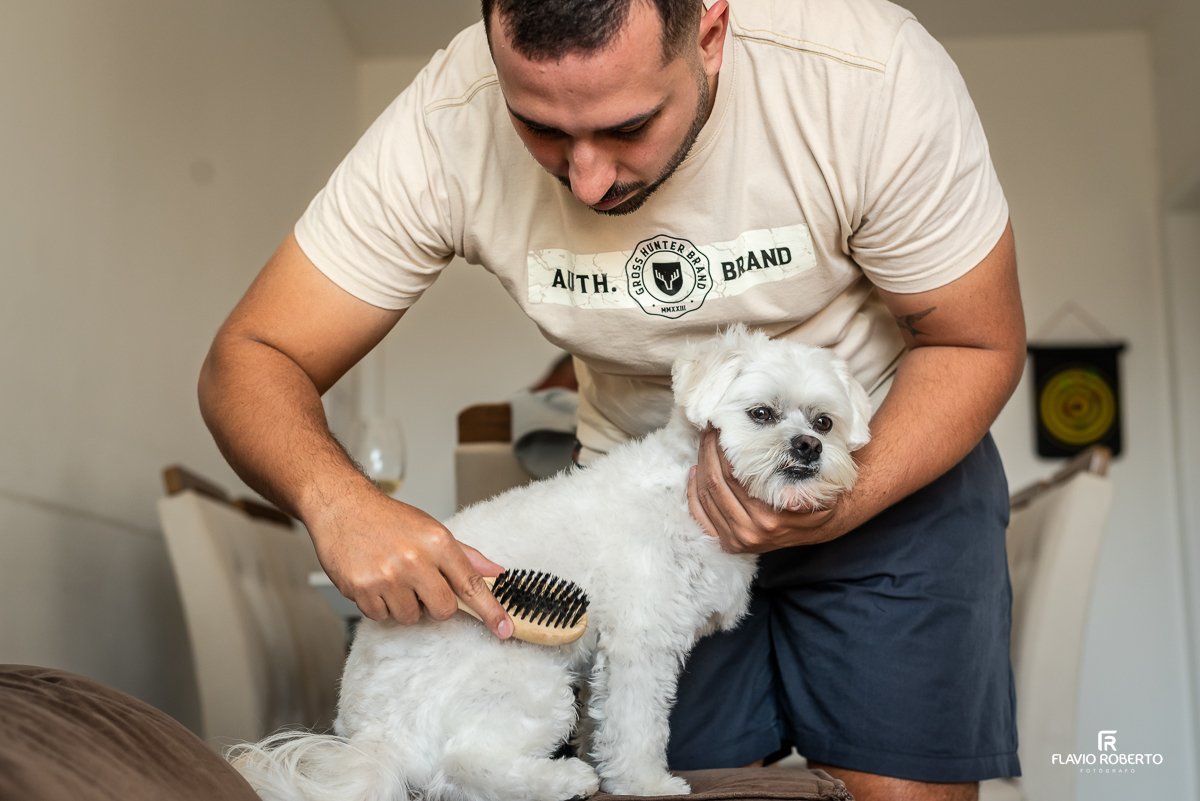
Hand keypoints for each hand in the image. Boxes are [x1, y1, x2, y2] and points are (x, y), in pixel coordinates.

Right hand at [307, 485, 513, 637]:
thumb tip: (496, 572)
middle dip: (435, 604)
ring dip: (404, 605)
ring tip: (392, 577)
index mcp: (437, 542)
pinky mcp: (362, 589)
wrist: (342, 506)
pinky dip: (379, 604)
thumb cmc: (388, 518)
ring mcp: (387, 576)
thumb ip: (466, 555)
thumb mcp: (431, 528)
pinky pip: (381, 616)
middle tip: (420, 584)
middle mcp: (414, 560)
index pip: (471, 583)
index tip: (505, 629)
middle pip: (443, 609)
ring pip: (411, 617)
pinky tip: (373, 580)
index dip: (491, 610)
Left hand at [686, 426, 843, 552]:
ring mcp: (736, 540)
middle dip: (708, 453)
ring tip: (704, 443)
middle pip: (716, 485)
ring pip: (706, 497)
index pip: (734, 478)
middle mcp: (749, 532)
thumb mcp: (821, 496)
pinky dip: (694, 492)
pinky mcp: (728, 543)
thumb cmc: (817, 503)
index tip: (721, 428)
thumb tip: (791, 499)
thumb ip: (806, 496)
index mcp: (769, 520)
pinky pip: (700, 516)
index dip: (722, 450)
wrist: (819, 528)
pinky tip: (695, 471)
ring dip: (701, 466)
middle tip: (709, 429)